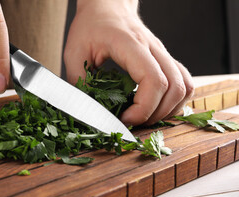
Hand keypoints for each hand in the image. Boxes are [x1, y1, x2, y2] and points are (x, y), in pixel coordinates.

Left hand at [64, 0, 193, 125]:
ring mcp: (162, 53)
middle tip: (132, 121)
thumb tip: (86, 108)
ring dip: (168, 110)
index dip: (144, 108)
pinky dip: (174, 101)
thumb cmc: (91, 26)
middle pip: (175, 88)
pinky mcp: (164, 59)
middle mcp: (153, 48)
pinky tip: (156, 107)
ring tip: (144, 117)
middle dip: (155, 114)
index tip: (125, 118)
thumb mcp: (74, 52)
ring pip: (185, 87)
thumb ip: (78, 80)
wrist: (106, 6)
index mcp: (130, 45)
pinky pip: (184, 82)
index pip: (154, 80)